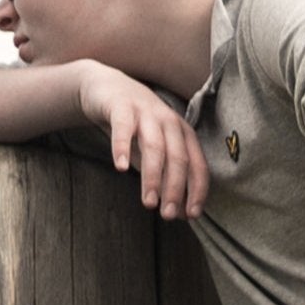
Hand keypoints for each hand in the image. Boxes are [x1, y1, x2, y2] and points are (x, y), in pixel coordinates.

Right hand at [74, 62, 212, 218]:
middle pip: (178, 157)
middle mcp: (169, 120)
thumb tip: (182, 214)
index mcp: (183, 132)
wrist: (107, 89)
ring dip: (153, 176)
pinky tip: (121, 168)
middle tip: (168, 215)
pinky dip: (122, 148)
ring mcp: (146, 111)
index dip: (197, 189)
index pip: (197, 163)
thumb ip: (166, 178)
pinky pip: (123, 127)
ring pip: (154, 146)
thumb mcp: (154, 153)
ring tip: (148, 202)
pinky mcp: (121, 106)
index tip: (192, 213)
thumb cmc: (135, 127)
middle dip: (175, 188)